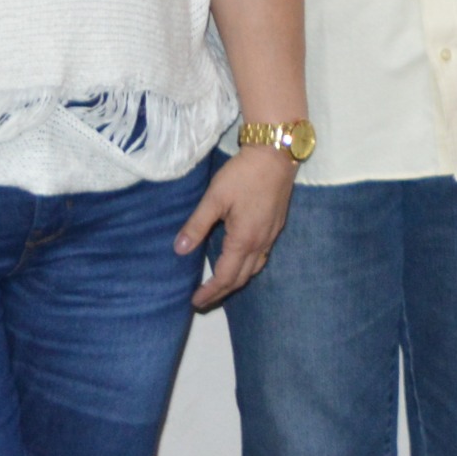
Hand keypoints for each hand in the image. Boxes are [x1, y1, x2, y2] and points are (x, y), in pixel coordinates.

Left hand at [180, 147, 295, 309]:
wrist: (276, 154)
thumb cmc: (243, 175)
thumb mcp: (215, 198)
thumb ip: (197, 225)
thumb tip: (179, 250)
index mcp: (243, 239)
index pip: (225, 276)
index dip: (210, 292)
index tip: (195, 301)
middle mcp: (260, 243)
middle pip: (241, 278)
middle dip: (222, 292)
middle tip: (204, 300)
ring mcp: (271, 235)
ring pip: (254, 269)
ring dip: (236, 281)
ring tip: (220, 285)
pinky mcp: (277, 226)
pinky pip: (262, 257)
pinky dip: (248, 267)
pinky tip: (240, 260)